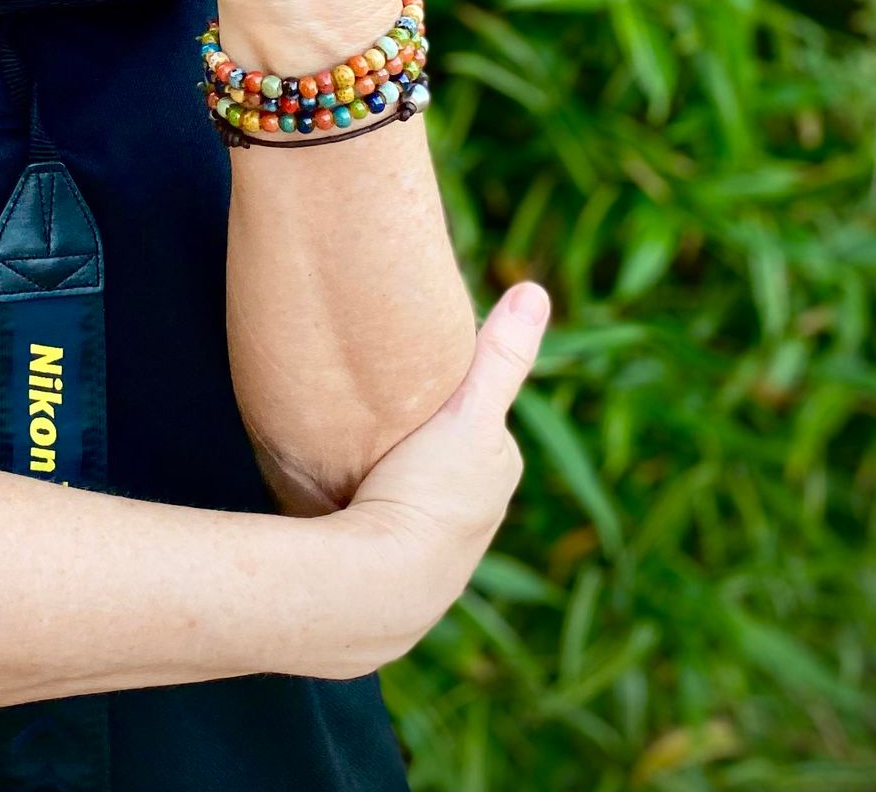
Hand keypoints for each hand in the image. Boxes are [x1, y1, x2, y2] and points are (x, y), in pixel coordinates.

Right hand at [291, 283, 550, 679]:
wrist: (379, 586)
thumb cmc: (430, 495)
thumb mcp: (470, 414)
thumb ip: (500, 356)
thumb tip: (534, 288)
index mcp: (496, 471)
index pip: (478, 414)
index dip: (450, 387)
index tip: (416, 362)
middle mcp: (477, 514)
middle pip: (447, 450)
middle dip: (422, 430)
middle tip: (376, 399)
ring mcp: (438, 548)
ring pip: (414, 487)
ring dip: (392, 471)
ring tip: (352, 447)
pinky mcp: (397, 569)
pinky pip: (385, 519)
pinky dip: (370, 504)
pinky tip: (341, 496)